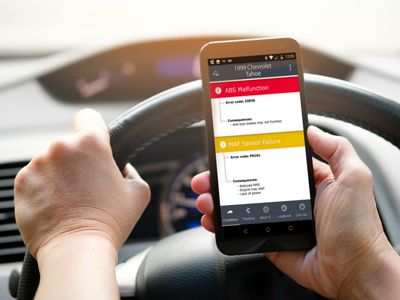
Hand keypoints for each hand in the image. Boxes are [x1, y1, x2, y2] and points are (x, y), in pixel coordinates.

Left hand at [14, 109, 150, 257]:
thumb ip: (131, 171)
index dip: (93, 128)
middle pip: (70, 144)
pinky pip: (34, 177)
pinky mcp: (20, 182)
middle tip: (88, 185)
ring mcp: (37, 164)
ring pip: (51, 161)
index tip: (94, 142)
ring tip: (71, 199)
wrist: (77, 249)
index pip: (88, 116)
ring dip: (59, 174)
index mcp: (91, 143)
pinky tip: (56, 205)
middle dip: (78, 160)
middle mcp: (61, 147)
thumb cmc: (109, 221)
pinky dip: (43, 187)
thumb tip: (121, 168)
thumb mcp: (138, 192)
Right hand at [192, 126, 399, 298]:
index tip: (227, 152)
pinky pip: (243, 231)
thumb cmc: (358, 226)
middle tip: (206, 178)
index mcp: (305, 181)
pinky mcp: (270, 240)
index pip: (268, 163)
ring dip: (218, 202)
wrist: (354, 270)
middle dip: (222, 180)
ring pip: (240, 207)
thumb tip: (313, 130)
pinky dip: (224, 226)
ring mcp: (276, 220)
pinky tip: (213, 221)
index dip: (246, 156)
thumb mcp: (353, 178)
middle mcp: (288, 199)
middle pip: (247, 184)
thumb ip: (337, 150)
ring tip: (205, 199)